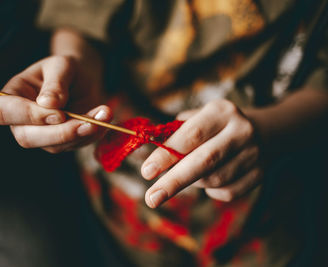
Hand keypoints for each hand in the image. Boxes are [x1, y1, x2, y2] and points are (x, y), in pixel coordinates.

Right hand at [0, 54, 111, 152]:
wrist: (83, 79)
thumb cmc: (66, 69)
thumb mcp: (62, 66)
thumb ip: (55, 83)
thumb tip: (48, 104)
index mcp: (12, 96)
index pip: (4, 112)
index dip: (28, 116)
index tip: (58, 112)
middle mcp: (21, 121)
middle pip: (27, 138)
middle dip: (59, 133)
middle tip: (86, 122)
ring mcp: (41, 135)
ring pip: (54, 146)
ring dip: (80, 133)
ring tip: (102, 115)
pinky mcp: (62, 143)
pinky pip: (75, 145)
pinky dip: (93, 134)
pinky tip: (105, 118)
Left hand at [141, 100, 262, 207]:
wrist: (265, 131)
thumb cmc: (216, 126)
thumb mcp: (198, 118)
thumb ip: (174, 134)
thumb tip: (148, 154)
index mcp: (220, 112)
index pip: (190, 135)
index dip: (167, 155)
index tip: (146, 172)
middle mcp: (240, 130)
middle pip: (204, 161)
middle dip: (174, 182)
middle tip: (151, 198)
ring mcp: (254, 153)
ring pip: (214, 180)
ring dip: (193, 183)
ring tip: (186, 175)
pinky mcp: (260, 173)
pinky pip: (228, 192)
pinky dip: (211, 191)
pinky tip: (209, 180)